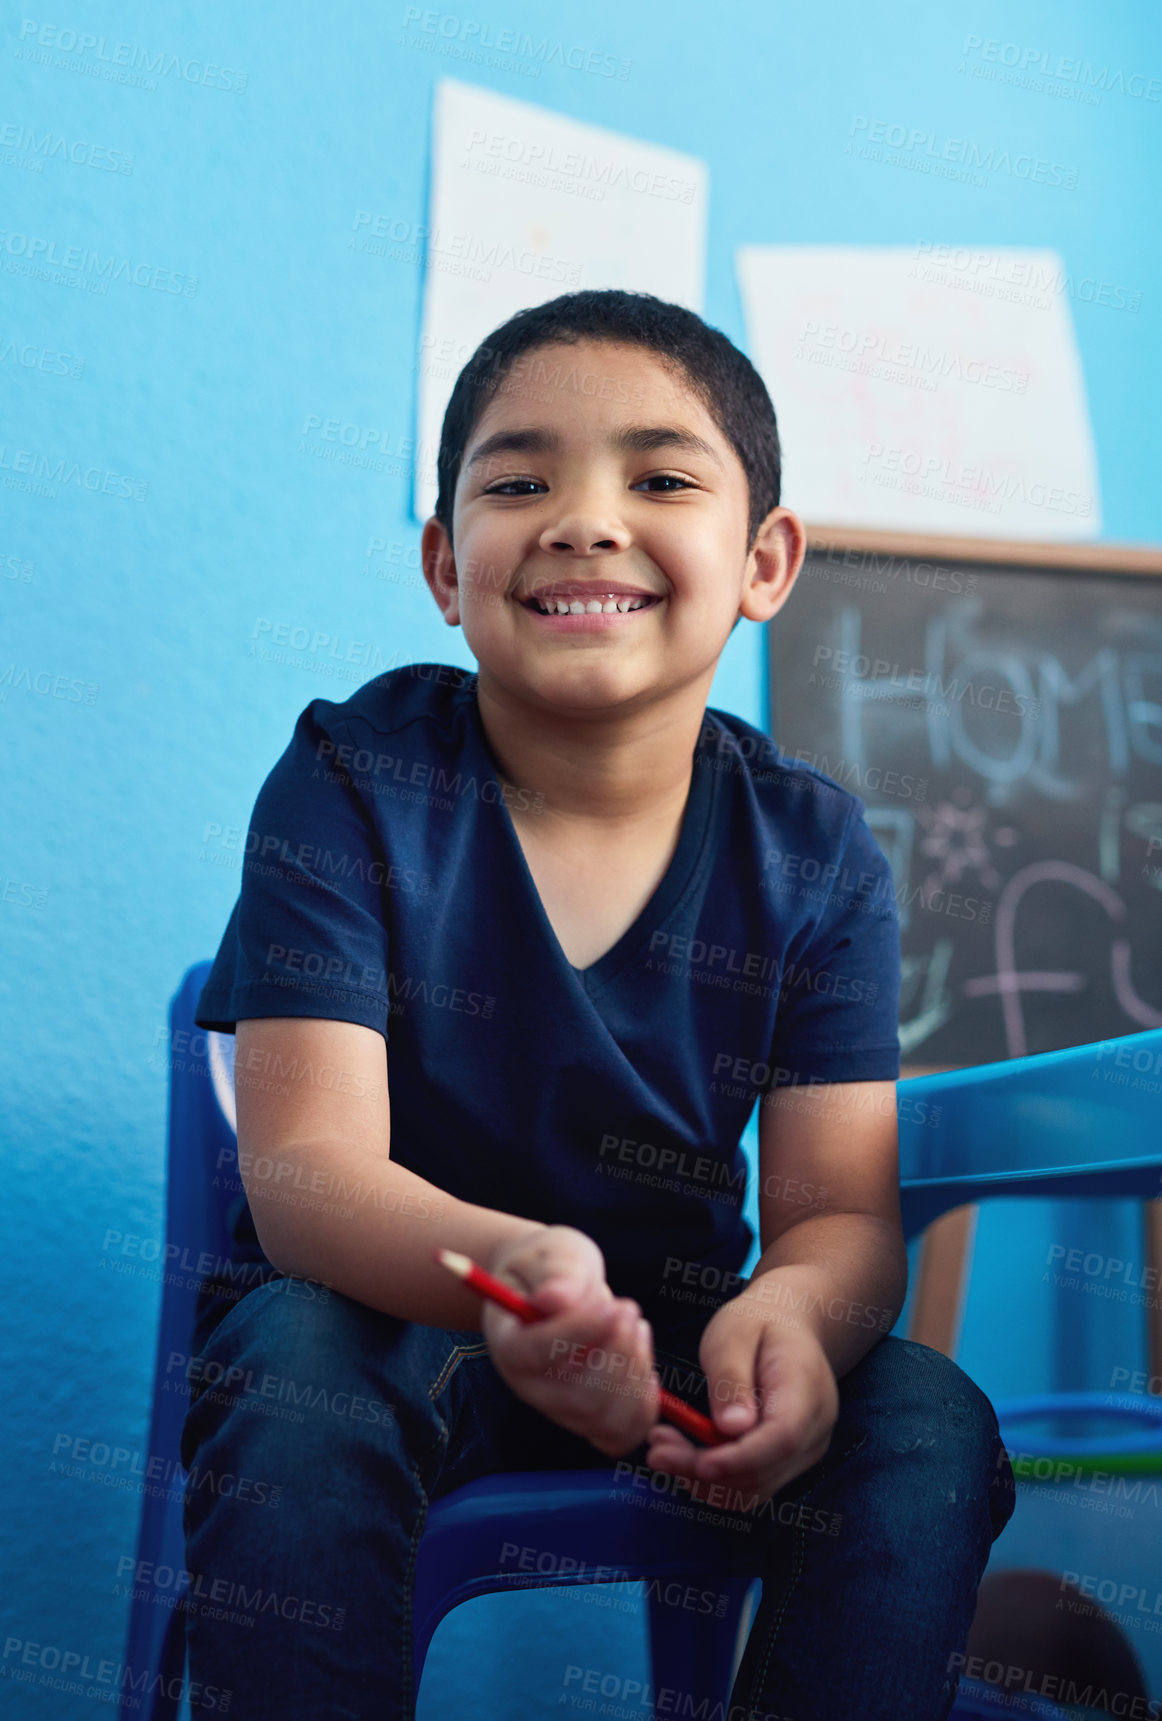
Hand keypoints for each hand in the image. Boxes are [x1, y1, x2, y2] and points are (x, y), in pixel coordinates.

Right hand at [482, 1225, 659, 1457]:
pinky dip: (644, 1404)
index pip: (536, 1355)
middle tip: (629, 1309)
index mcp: (509, 1343)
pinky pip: (622, 1434)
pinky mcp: (589, 1418)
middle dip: (618, 1355)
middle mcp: (530, 1387)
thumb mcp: (553, 1253)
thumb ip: (556, 1273)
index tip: (610, 1307)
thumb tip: (554, 1299)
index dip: (577, 1335)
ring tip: (636, 1326)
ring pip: (606, 1421)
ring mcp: (560, 1408)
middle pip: (579, 1400)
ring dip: (635, 1373)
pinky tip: (644, 1361)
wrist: (553, 1287)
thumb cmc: (550, 1267)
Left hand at [644, 1295, 838, 1508]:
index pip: (782, 1438)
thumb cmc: (758, 1323)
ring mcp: (806, 1449)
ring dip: (705, 1480)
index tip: (697, 1463)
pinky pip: (753, 1484)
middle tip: (656, 1450)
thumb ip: (731, 1378)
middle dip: (705, 1470)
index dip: (740, 1458)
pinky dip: (717, 1480)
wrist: (788, 1325)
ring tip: (661, 1449)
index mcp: (806, 1389)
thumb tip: (731, 1428)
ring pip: (756, 1487)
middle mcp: (815, 1428)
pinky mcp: (788, 1461)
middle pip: (764, 1470)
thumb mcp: (735, 1333)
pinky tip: (684, 1458)